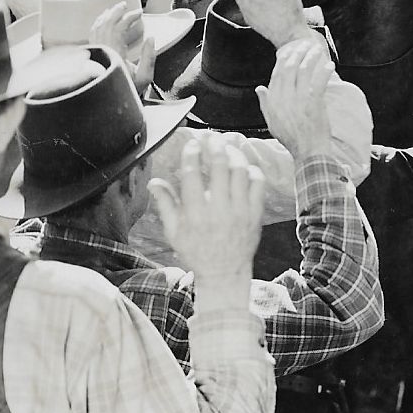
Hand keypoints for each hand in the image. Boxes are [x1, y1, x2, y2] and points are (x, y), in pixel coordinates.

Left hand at [89, 0, 155, 89]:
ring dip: (106, 16)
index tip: (140, 13)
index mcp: (115, 54)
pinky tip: (103, 21)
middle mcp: (102, 51)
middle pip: (106, 24)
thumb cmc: (129, 92)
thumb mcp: (145, 77)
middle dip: (116, 12)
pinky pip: (92, 34)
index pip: (119, 27)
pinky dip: (98, 24)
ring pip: (97, 27)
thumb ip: (149, 57)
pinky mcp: (93, 56)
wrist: (110, 105)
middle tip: (125, 4)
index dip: (129, 17)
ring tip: (114, 9)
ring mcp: (96, 53)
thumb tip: (151, 37)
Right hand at [148, 132, 263, 286]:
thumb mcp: (174, 232)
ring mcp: (239, 212)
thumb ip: (165, 204)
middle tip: (211, 138)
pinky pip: (258, 185)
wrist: (224, 273)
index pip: (192, 174)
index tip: (192, 145)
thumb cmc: (197, 253)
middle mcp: (218, 210)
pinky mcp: (255, 215)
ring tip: (227, 147)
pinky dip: (252, 171)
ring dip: (234, 154)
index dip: (191, 154)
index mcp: (195, 213)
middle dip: (214, 146)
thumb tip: (154, 182)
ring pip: (240, 171)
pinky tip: (244, 167)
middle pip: (219, 166)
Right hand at [258, 39, 333, 160]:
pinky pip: (319, 81)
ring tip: (317, 50)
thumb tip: (259, 88)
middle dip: (298, 53)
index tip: (291, 51)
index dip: (284, 59)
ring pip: (304, 71)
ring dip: (311, 57)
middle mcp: (284, 98)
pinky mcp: (314, 103)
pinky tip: (329, 65)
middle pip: (289, 67)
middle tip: (305, 45)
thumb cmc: (291, 138)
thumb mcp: (272, 121)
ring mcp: (299, 100)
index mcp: (274, 101)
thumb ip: (265, 103)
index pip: (277, 73)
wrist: (308, 152)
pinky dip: (324, 71)